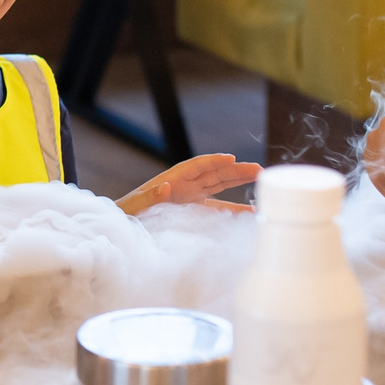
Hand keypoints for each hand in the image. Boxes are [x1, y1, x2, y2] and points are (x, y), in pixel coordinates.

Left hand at [117, 152, 259, 215]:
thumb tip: (165, 187)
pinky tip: (249, 212)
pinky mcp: (194, 210)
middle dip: (236, 170)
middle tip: (258, 169)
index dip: (214, 161)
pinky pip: (217, 206)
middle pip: (214, 173)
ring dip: (239, 182)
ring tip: (261, 179)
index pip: (196, 166)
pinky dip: (233, 208)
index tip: (230, 158)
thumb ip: (149, 196)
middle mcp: (184, 185)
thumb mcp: (134, 205)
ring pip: (220, 185)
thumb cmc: (126, 214)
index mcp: (172, 179)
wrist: (123, 225)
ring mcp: (191, 196)